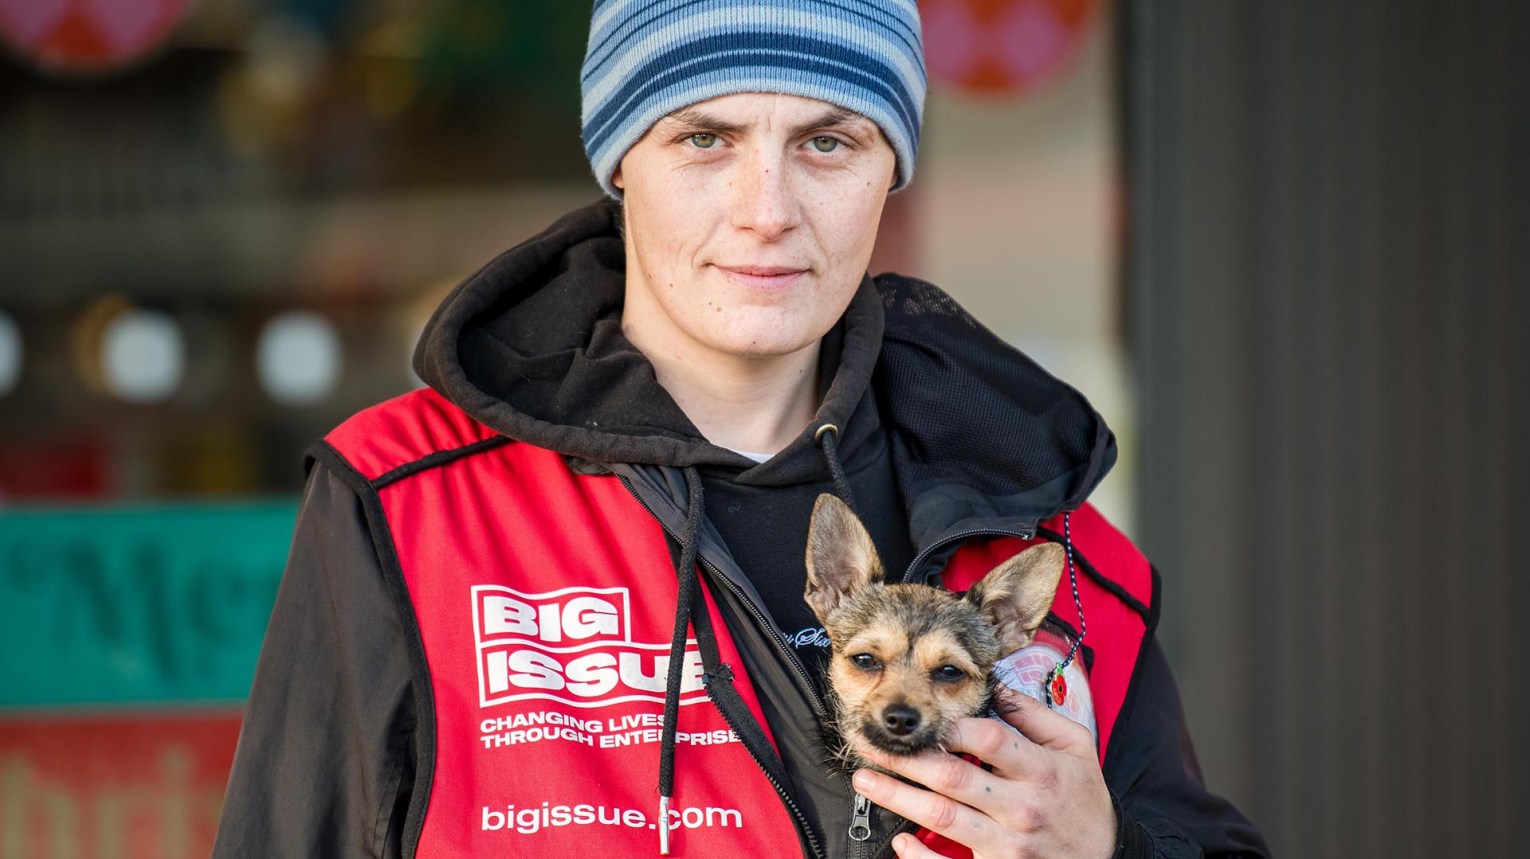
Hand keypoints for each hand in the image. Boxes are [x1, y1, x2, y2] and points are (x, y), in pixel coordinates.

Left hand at [851, 688, 1115, 858]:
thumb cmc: (1085, 801)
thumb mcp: (1076, 749)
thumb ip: (1036, 716)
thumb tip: (997, 687)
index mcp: (1040, 770)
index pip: (987, 738)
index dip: (950, 724)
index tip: (922, 716)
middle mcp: (1021, 807)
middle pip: (952, 776)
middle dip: (904, 757)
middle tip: (866, 742)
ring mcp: (1008, 845)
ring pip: (942, 817)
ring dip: (897, 797)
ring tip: (865, 779)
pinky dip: (920, 856)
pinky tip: (898, 840)